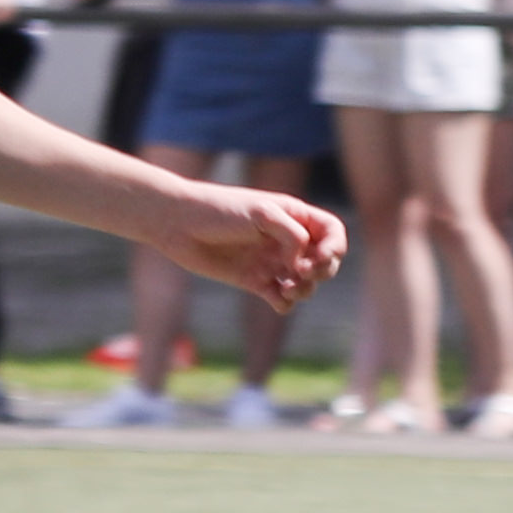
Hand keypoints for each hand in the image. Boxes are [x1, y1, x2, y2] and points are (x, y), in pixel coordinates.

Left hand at [160, 183, 350, 313]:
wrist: (177, 223)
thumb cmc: (219, 210)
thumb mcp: (262, 214)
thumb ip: (292, 235)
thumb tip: (302, 263)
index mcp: (294, 217)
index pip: (332, 233)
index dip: (334, 248)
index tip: (318, 258)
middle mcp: (286, 241)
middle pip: (325, 262)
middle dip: (323, 271)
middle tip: (303, 273)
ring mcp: (271, 262)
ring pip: (305, 283)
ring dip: (304, 290)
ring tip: (286, 288)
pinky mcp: (254, 281)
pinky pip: (280, 299)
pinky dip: (284, 303)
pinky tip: (276, 298)